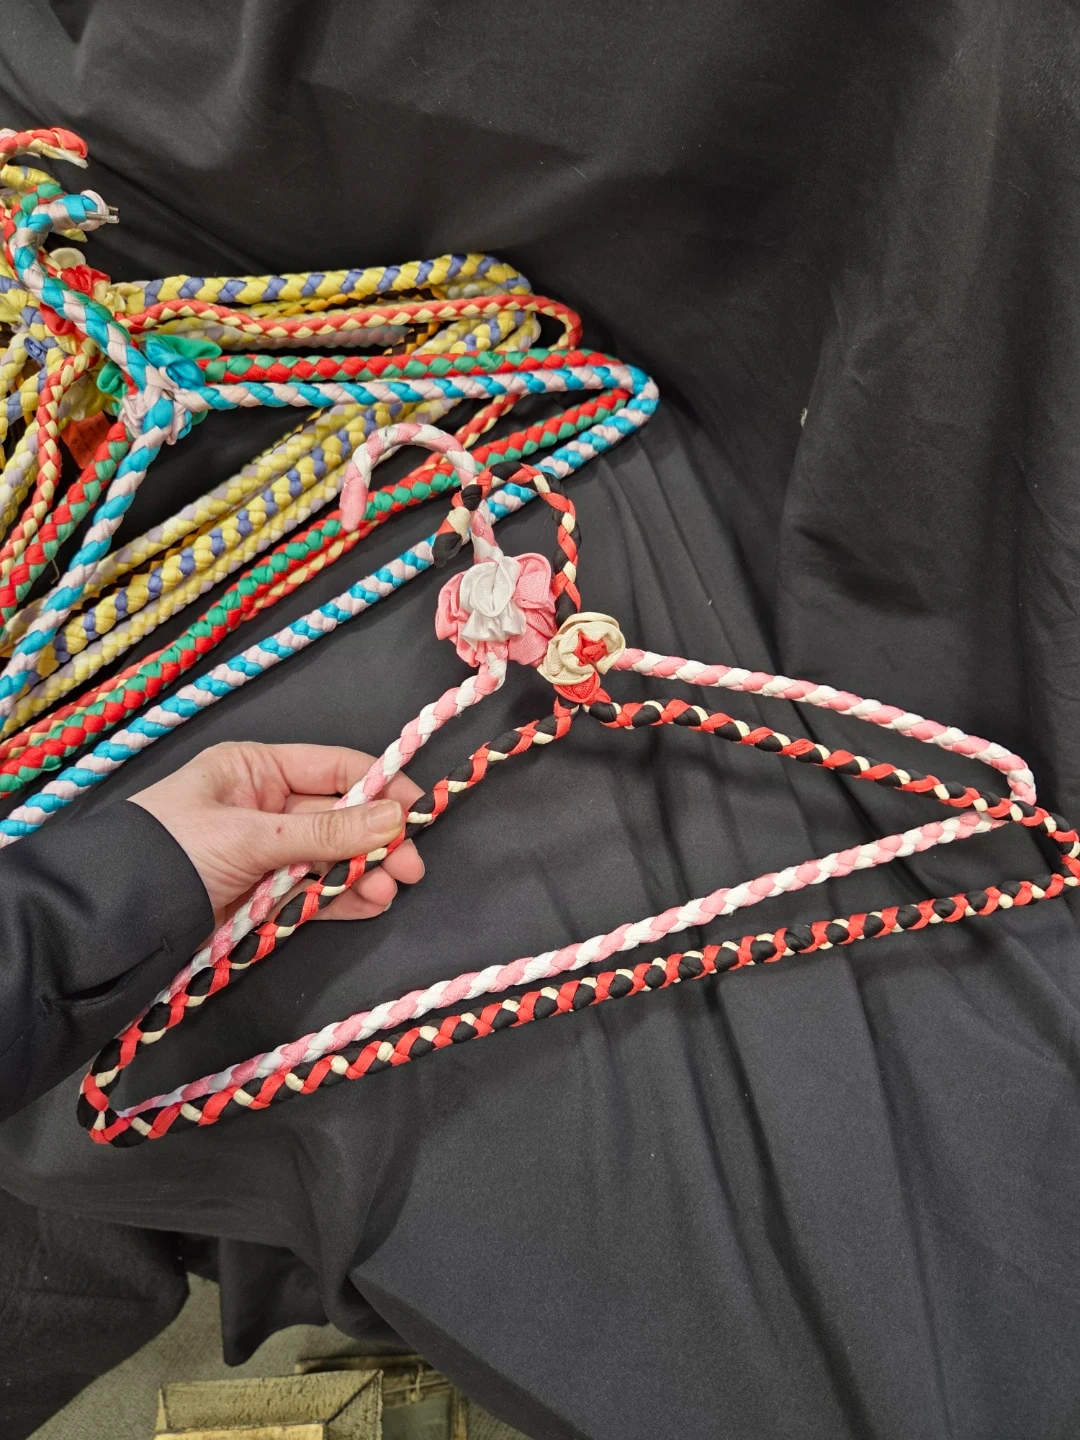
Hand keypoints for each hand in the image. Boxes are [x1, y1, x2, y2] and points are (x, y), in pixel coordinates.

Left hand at [131, 741, 423, 923]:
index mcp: (256, 770)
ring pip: (330, 857)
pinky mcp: (262, 895)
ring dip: (363, 872)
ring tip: (391, 890)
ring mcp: (265, 852)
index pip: (335, 769)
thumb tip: (396, 819)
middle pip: (339, 816)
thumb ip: (326, 832)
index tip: (418, 812)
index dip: (381, 787)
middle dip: (376, 840)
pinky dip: (342, 897)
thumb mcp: (251, 836)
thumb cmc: (172, 853)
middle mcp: (264, 804)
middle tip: (412, 867)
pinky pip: (312, 890)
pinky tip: (369, 902)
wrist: (113, 923)